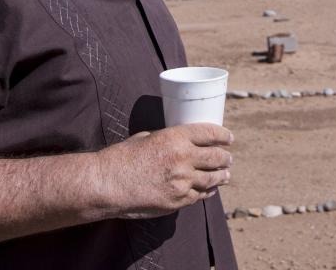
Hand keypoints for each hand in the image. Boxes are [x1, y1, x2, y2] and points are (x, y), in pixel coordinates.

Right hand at [92, 123, 233, 219]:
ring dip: (222, 176)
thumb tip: (179, 144)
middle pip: (216, 157)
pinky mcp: (178, 201)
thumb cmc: (122, 158)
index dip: (223, 135)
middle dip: (225, 157)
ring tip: (226, 174)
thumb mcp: (147, 138)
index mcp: (175, 138)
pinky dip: (207, 191)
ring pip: (212, 179)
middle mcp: (183, 159)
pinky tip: (210, 189)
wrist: (107, 185)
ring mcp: (182, 182)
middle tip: (228, 157)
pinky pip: (199, 195)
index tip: (229, 137)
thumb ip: (167, 140)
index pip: (209, 134)